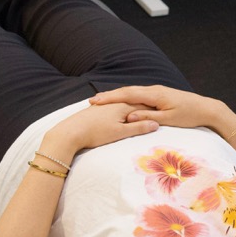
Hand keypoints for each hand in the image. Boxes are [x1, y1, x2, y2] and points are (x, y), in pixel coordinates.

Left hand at [42, 100, 158, 159]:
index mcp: (123, 106)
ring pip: (121, 105)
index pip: (144, 105)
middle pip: (133, 103)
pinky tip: (118, 115)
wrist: (70, 132)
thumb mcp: (120, 133)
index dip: (154, 108)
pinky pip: (111, 108)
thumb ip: (139, 127)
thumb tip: (156, 124)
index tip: (165, 111)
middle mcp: (114, 102)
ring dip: (131, 108)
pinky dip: (118, 111)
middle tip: (156, 109)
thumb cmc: (96, 134)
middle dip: (143, 107)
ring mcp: (104, 105)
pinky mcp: (95, 110)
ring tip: (140, 112)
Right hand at [92, 85, 233, 134]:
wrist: (206, 108)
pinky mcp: (160, 95)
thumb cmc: (189, 115)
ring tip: (102, 101)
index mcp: (154, 94)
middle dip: (109, 95)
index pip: (127, 94)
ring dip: (117, 95)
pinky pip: (139, 95)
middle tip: (92, 101)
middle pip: (127, 91)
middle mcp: (154, 90)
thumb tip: (129, 116)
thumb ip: (148, 117)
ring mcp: (157, 91)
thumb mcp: (168, 119)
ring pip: (132, 92)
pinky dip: (127, 97)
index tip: (95, 101)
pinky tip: (121, 102)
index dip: (110, 98)